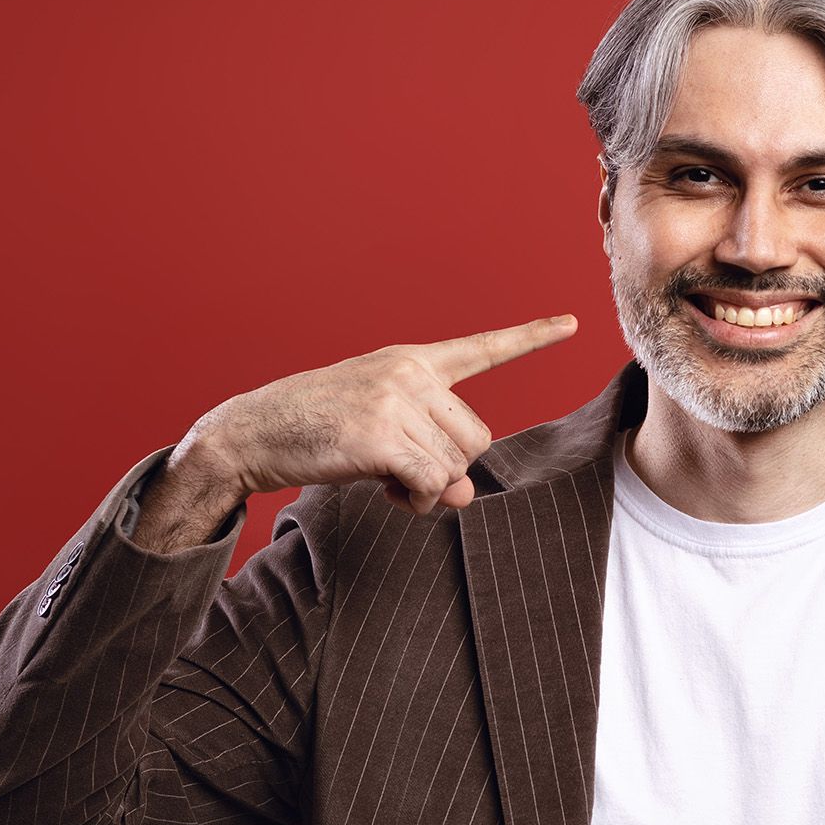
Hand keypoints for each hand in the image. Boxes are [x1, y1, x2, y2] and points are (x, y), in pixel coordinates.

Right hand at [178, 315, 578, 514]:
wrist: (253, 434)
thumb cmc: (317, 432)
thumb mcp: (383, 436)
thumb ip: (433, 456)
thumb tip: (465, 496)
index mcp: (412, 362)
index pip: (482, 349)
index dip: (531, 338)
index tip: (571, 323)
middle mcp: (409, 373)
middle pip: (477, 437)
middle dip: (449, 468)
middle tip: (407, 474)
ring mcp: (395, 401)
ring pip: (455, 465)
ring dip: (429, 489)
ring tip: (390, 479)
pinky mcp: (381, 436)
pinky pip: (431, 484)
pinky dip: (417, 500)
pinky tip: (386, 491)